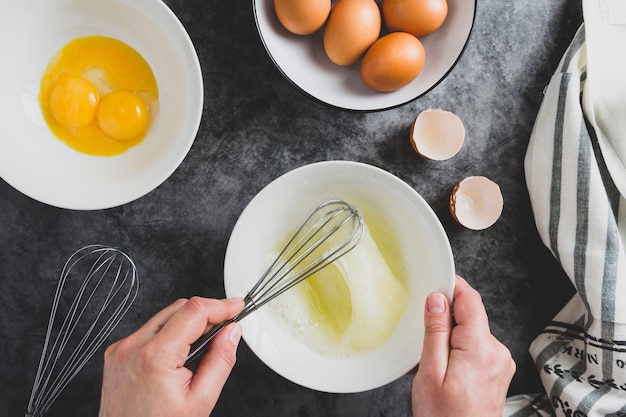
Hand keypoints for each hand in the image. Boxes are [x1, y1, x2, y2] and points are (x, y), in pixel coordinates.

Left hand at [98, 297, 244, 416]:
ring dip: (186, 324)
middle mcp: (133, 346)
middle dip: (205, 314)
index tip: (236, 306)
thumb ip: (221, 360)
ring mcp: (121, 349)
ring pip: (164, 316)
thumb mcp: (201, 400)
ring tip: (199, 349)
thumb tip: (232, 332)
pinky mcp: (116, 353)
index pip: (194, 311)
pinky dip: (168, 334)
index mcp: (155, 356)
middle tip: (224, 329)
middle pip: (179, 308)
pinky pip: (148, 331)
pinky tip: (176, 356)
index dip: (220, 305)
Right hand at [412, 276, 515, 416]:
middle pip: (470, 316)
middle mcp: (497, 352)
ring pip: (471, 333)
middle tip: (422, 340)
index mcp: (481, 348)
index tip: (435, 283)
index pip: (470, 299)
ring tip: (431, 364)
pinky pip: (476, 348)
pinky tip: (444, 371)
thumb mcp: (430, 372)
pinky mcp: (497, 371)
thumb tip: (438, 299)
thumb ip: (435, 332)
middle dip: (444, 321)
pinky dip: (457, 352)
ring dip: (449, 339)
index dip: (452, 286)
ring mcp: (500, 363)